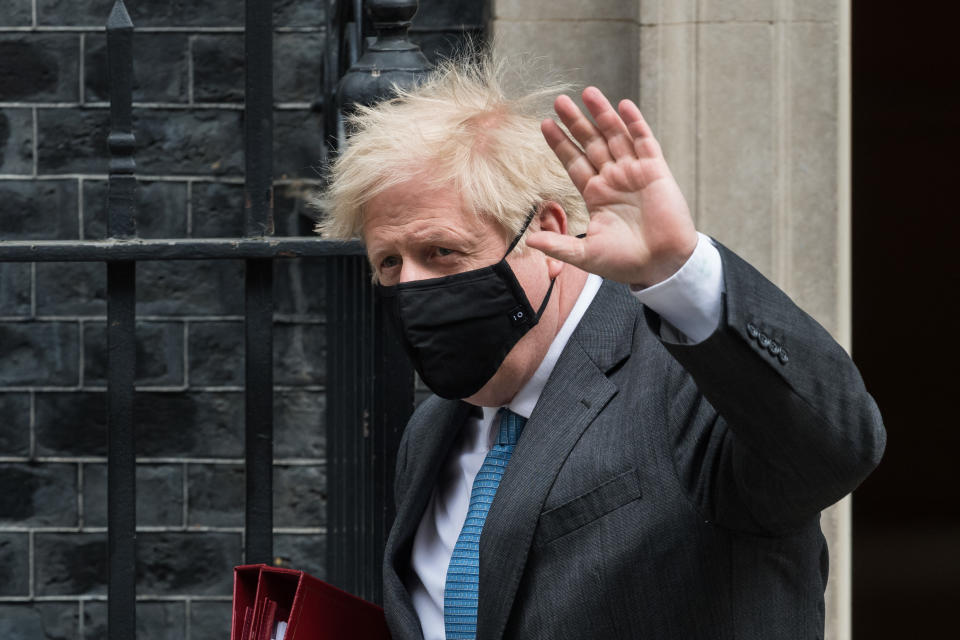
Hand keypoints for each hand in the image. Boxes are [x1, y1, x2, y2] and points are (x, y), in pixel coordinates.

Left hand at [527, 87, 698, 287]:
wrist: (662, 265)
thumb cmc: (625, 262)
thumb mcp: (586, 254)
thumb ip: (559, 244)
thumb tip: (529, 240)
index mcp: (596, 195)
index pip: (574, 162)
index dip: (561, 143)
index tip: (546, 124)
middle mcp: (613, 179)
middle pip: (591, 143)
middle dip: (576, 122)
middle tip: (559, 101)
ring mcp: (635, 172)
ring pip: (616, 136)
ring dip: (602, 114)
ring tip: (588, 92)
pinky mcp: (656, 171)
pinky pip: (645, 142)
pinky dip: (635, 123)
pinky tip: (623, 106)